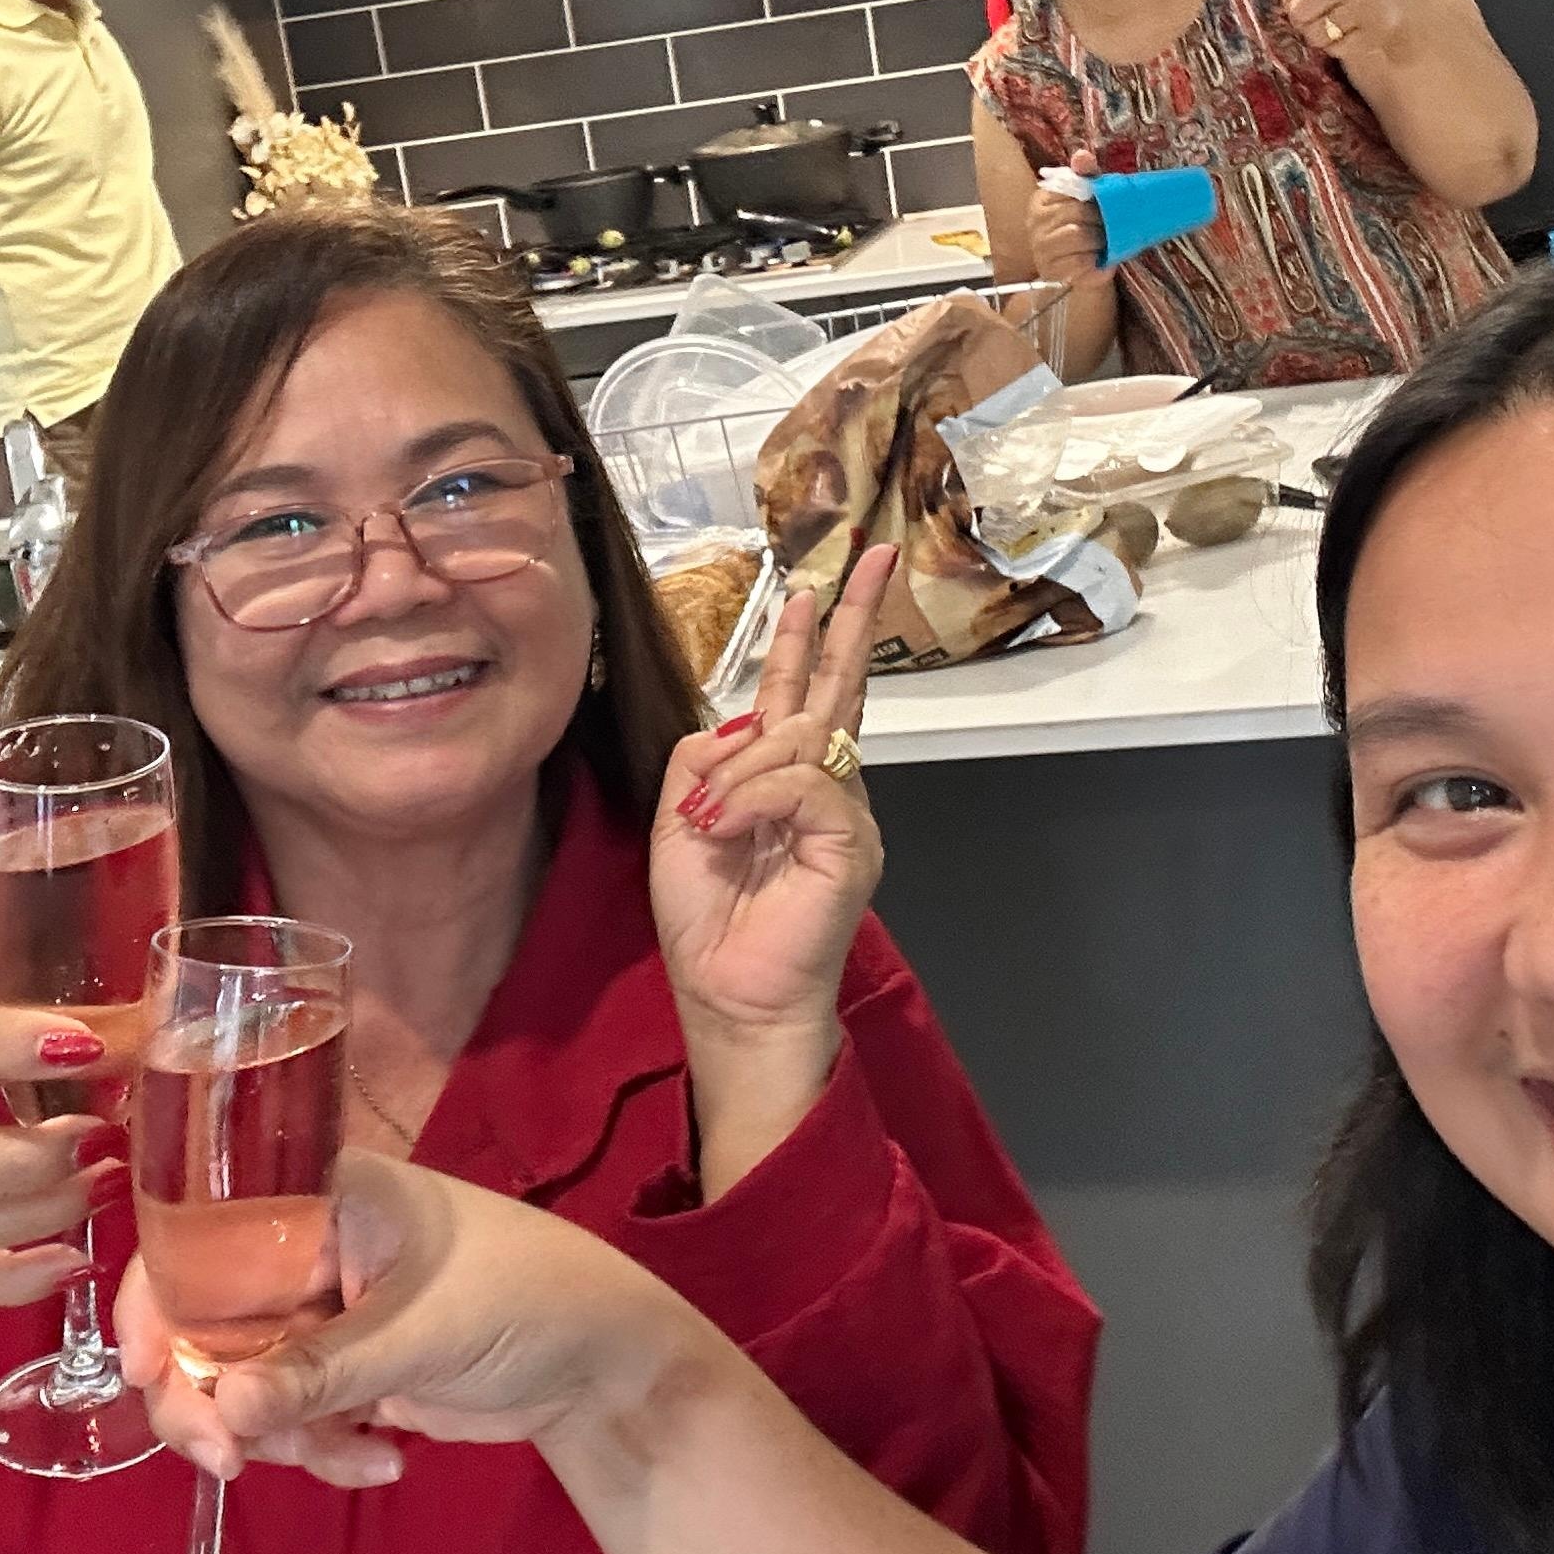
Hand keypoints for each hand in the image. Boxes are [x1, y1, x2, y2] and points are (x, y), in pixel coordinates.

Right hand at [118, 1153, 703, 1487]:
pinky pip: (293, 1421)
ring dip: (279, 1438)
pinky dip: (326, 1451)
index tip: (143, 1370)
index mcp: (316, 1196)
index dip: (154, 1297)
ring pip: (242, 1385)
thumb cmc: (526, 1300)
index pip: (198, 1231)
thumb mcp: (424, 1331)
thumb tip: (225, 1409)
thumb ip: (321, 1372)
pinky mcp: (345, 1374)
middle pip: (203, 1323)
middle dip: (207, 1398)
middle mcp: (304, 1249)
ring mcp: (322, 1315)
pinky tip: (389, 1461)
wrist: (605, 1363)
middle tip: (225, 1461)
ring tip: (350, 1457)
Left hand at [649, 545, 893, 1180]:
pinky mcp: (851, 843)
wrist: (728, 996)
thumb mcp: (680, 822)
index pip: (803, 697)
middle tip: (873, 557)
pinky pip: (804, 784)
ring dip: (740, 772)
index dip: (809, 643)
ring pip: (799, 736)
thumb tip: (735, 723)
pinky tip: (727, 830)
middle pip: (842, 689)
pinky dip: (755, 798)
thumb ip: (702, 761)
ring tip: (712, 827)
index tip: (815, 590)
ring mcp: (845, 816)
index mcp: (784, 783)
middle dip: (853, 620)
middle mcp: (825, 790)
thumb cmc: (708, 921)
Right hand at [1030, 149, 1106, 283]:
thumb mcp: (1089, 199)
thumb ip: (1086, 176)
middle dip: (1100, 220)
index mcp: (1040, 200)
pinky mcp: (1052, 272)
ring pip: (1078, 235)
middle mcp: (1034, 223)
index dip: (1093, 196)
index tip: (1102, 205)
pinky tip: (1098, 260)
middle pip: (1076, 212)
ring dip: (1099, 240)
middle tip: (1108, 226)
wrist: (1085, 270)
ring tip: (1103, 243)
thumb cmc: (1087, 229)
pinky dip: (1095, 260)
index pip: (1070, 188)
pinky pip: (1079, 261)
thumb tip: (1082, 155)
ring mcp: (1040, 248)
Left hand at [1276, 0, 1464, 76]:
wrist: (1414, 10)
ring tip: (1345, 24)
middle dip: (1308, 21)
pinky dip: (1345, 48)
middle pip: (1298, 10)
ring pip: (1315, 32)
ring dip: (1326, 36)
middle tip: (1329, 15)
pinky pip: (1338, 48)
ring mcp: (1363, 1)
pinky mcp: (1375, 28)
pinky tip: (1360, 34)